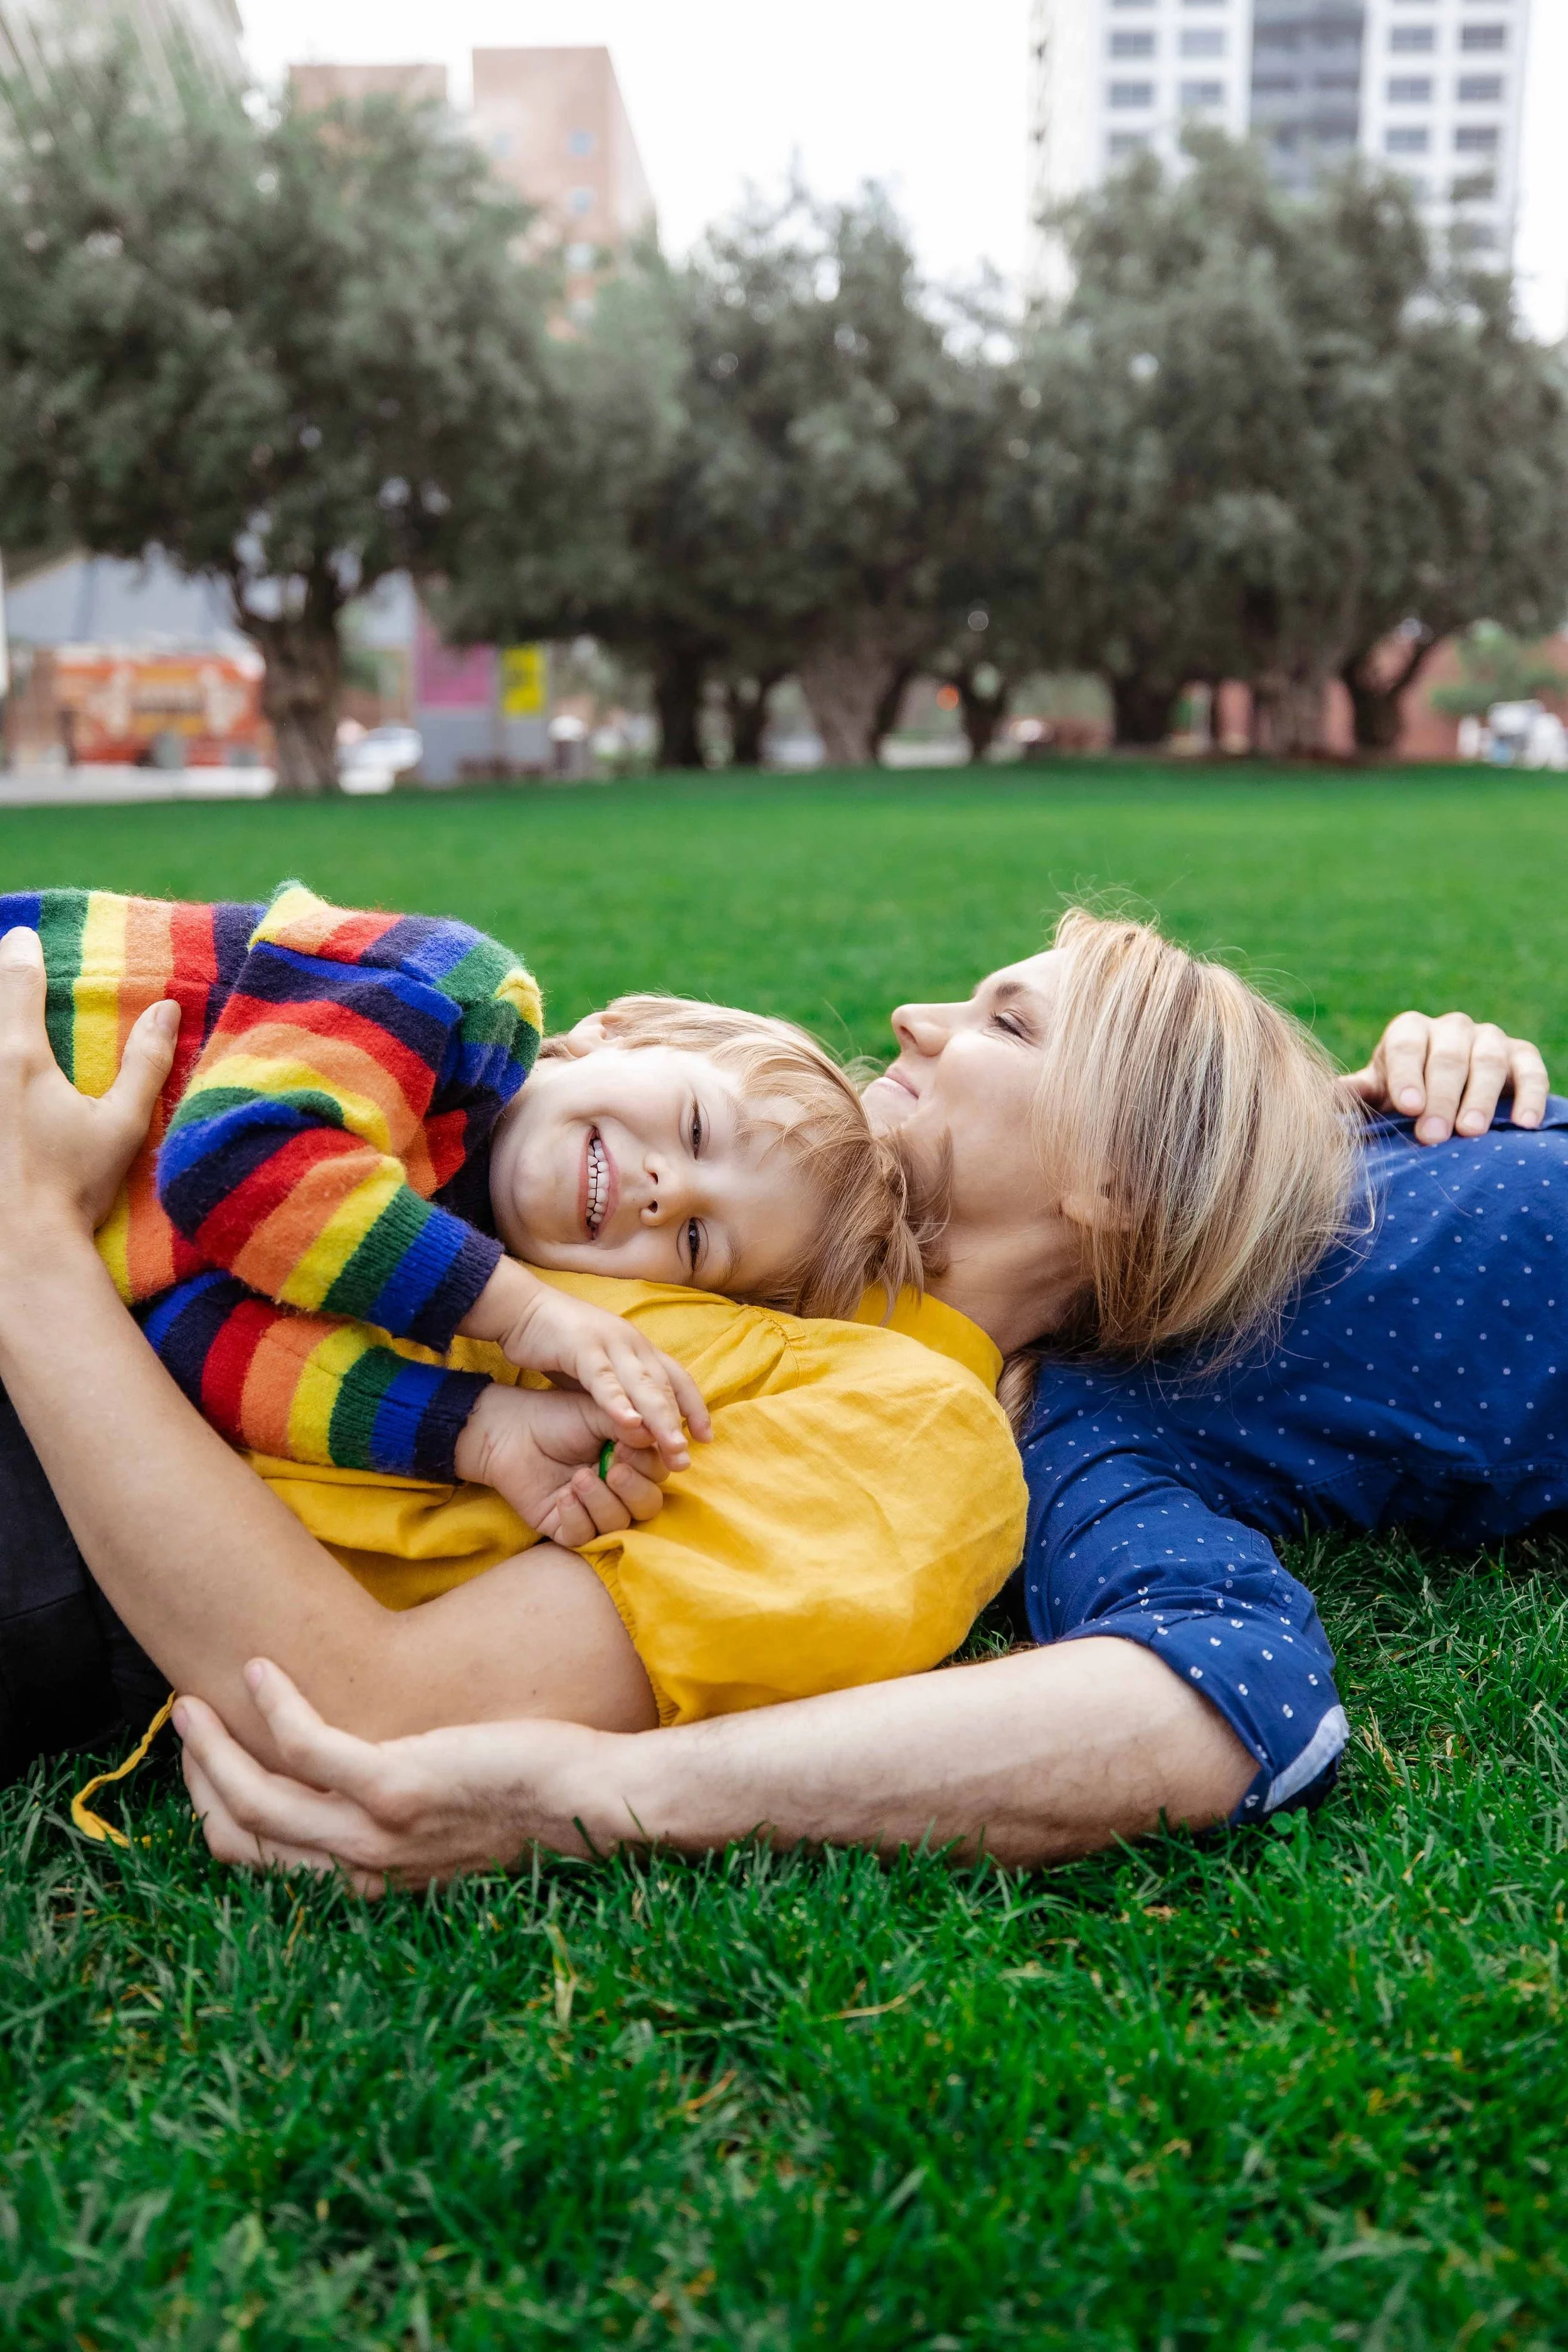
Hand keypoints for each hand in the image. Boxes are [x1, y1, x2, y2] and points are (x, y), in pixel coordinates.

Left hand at [0, 926, 178, 1246]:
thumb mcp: (121, 1126)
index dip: (22, 953)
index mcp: (20, 1057)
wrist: (18, 1249)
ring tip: (5, 1030)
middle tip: (4, 964)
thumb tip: (167, 1009)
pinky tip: (1, 1089)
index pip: (17, 982)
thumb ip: (146, 1063)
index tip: (23, 937)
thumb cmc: (74, 1189)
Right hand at [175, 1659, 611, 1890]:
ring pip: (256, 1796)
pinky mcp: (395, 1785)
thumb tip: (355, 1782)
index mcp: (364, 1879)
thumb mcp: (439, 1824)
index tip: (206, 1760)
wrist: (587, 1802)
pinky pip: (305, 1746)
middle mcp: (359, 1868)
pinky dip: (274, 1705)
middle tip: (189, 1724)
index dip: (216, 1809)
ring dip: (214, 1745)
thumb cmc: (522, 1798)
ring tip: (195, 1699)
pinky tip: (264, 1669)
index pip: (257, 1858)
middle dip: (200, 1778)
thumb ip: (388, 1817)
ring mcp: (374, 1832)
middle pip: (240, 1832)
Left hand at [454, 1381, 668, 1547]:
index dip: (648, 1465)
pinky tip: (563, 1495)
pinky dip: (577, 1518)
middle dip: (633, 1489)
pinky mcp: (566, 1528)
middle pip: (648, 1506)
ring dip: (601, 1501)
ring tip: (578, 1478)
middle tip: (612, 1470)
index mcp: (632, 1460)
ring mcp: (593, 1511)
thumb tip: (659, 1435)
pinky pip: (584, 1538)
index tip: (624, 1444)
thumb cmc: (557, 1417)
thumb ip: (630, 1423)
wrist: (511, 1431)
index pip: (659, 1473)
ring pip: (618, 1524)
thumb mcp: (599, 1412)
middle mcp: (618, 1489)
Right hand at [461, 1259, 710, 1471]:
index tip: (706, 1438)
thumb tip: (640, 1425)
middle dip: (679, 1424)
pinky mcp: (583, 1346)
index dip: (694, 1407)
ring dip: (659, 1418)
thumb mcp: (598, 1370)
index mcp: (638, 1348)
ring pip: (642, 1384)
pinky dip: (618, 1401)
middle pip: (665, 1387)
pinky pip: (604, 1379)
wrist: (523, 1308)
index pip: (677, 1379)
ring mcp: (610, 1342)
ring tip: (672, 1448)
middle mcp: (632, 1343)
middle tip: (686, 1460)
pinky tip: (630, 1423)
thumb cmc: (561, 1344)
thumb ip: (620, 1391)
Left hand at [1344, 1009, 1548, 1144]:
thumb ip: (1355, 1095)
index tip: (1407, 1107)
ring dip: (1480, 1097)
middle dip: (1440, 1097)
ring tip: (1471, 1133)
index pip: (1405, 1046)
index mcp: (1408, 1032)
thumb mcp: (1375, 1095)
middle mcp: (1449, 1028)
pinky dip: (1531, 1095)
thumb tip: (1325, 1096)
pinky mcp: (1521, 1055)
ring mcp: (1488, 1039)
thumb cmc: (1402, 1099)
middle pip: (1447, 1056)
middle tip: (1433, 1135)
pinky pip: (1530, 1069)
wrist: (1446, 1098)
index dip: (1406, 1075)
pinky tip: (1525, 1124)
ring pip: (1489, 1059)